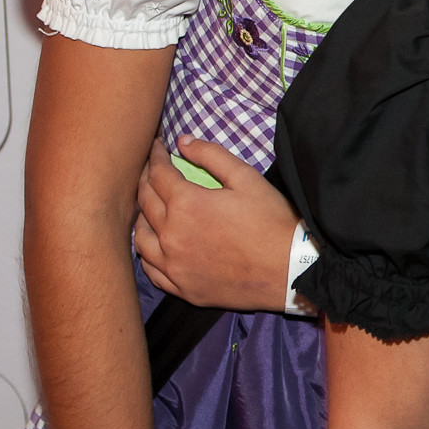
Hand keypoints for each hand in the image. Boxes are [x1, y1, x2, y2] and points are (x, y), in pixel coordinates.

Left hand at [135, 138, 297, 311]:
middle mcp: (170, 235)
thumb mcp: (247, 178)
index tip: (157, 147)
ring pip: (140, 237)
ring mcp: (172, 265)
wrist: (289, 270)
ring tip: (148, 207)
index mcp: (186, 204)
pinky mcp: (180, 286)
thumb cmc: (271, 221)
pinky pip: (150, 269)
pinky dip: (147, 252)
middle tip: (151, 169)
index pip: (159, 174)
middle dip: (145, 180)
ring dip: (141, 217)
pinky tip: (154, 244)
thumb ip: (212, 156)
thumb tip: (183, 142)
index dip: (156, 156)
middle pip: (145, 202)